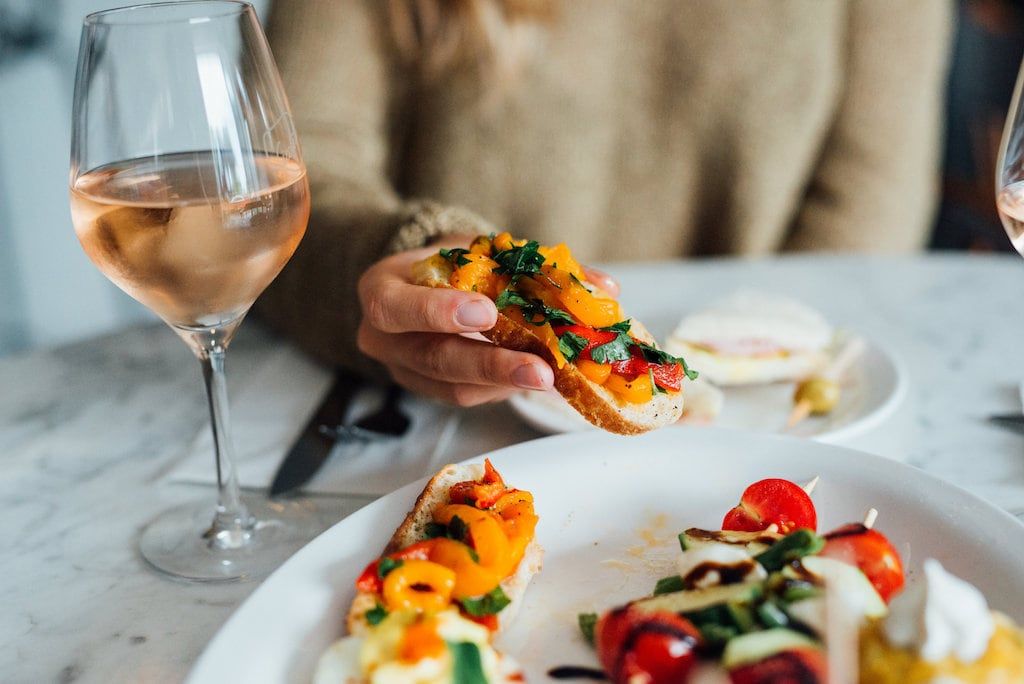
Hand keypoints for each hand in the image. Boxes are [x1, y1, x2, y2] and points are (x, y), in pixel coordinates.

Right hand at [357, 246, 554, 405]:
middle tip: (540, 367)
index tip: (487, 312)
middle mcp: (384, 338)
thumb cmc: (452, 263)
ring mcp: (406, 371)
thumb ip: (534, 264)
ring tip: (552, 377)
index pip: (394, 307)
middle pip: (434, 358)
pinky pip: (469, 396)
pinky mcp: (431, 392)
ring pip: (454, 387)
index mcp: (382, 289)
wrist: (429, 285)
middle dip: (491, 363)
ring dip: (508, 383)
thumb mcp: (479, 250)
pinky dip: (506, 387)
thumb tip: (604, 286)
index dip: (437, 312)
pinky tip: (538, 378)